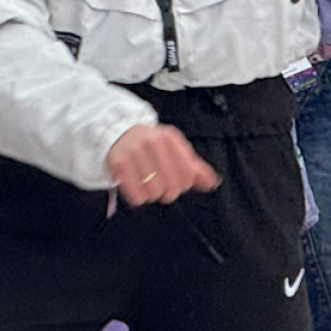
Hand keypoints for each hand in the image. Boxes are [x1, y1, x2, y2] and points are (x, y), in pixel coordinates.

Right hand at [105, 123, 220, 206]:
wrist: (118, 133)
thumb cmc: (151, 146)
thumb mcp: (175, 150)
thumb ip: (195, 167)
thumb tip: (212, 182)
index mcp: (169, 138)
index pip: (188, 173)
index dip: (185, 184)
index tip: (179, 183)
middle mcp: (151, 142)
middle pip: (171, 186)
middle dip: (169, 191)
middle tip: (163, 187)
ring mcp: (133, 152)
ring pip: (154, 192)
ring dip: (153, 194)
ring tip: (149, 185)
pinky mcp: (118, 163)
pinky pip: (135, 195)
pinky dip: (138, 197)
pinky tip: (138, 189)